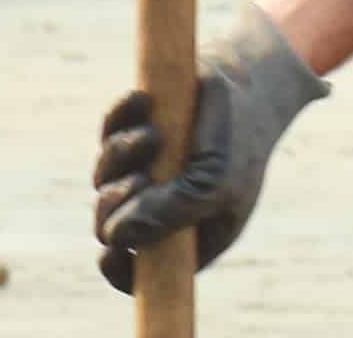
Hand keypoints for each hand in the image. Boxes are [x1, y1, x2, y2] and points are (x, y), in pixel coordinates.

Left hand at [92, 0, 330, 292]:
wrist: (248, 80)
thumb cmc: (239, 142)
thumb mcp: (214, 183)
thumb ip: (168, 213)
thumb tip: (114, 238)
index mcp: (188, 234)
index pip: (141, 271)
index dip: (118, 268)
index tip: (110, 250)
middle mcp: (162, 205)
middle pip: (110, 223)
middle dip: (115, 203)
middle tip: (138, 180)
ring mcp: (146, 168)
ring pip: (103, 176)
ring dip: (121, 155)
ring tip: (153, 136)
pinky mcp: (135, 130)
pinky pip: (108, 129)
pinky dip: (119, 117)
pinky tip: (141, 99)